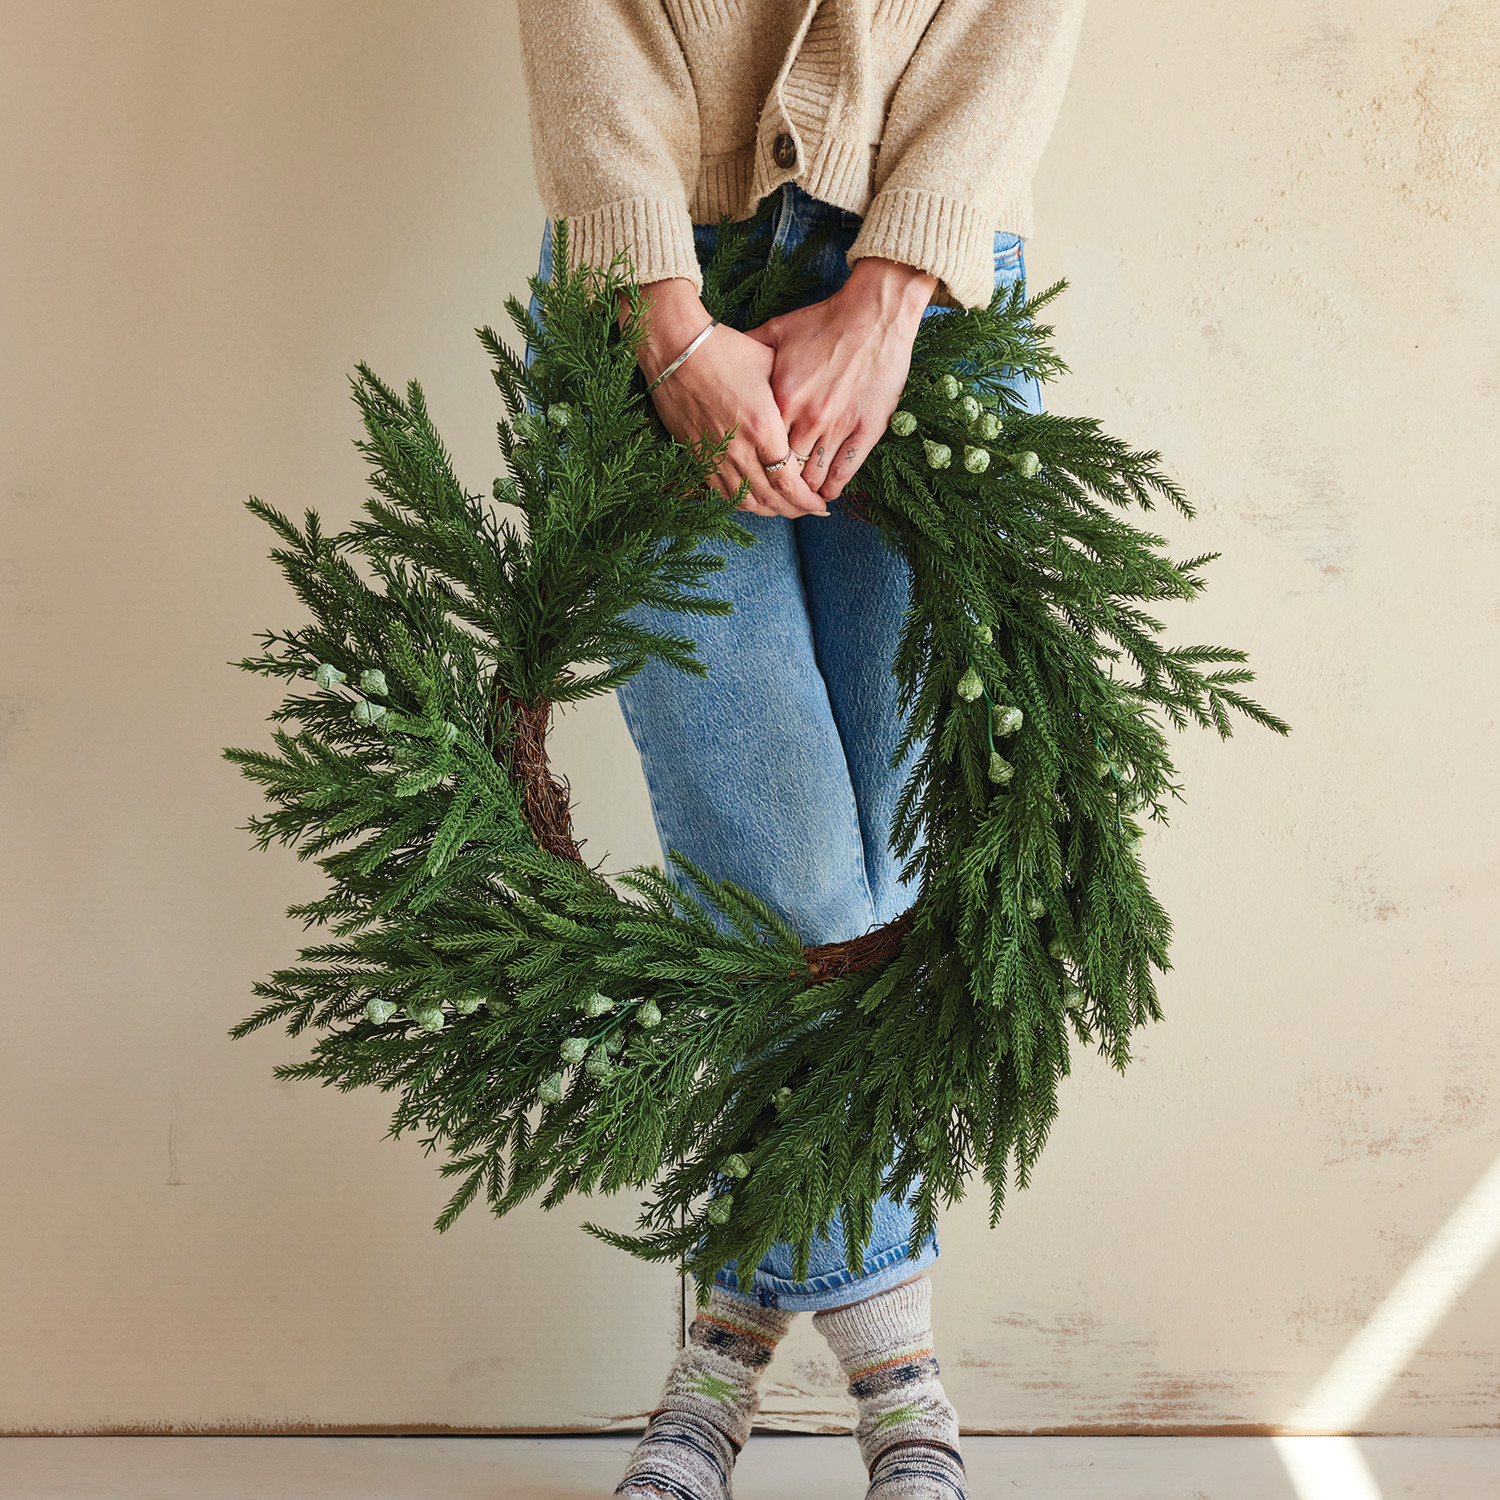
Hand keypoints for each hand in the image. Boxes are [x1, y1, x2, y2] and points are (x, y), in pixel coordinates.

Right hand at [628, 279, 828, 518]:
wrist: (675, 348)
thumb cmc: (726, 350)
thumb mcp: (769, 365)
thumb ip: (790, 396)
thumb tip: (809, 412)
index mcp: (762, 428)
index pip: (791, 483)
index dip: (809, 501)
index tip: (822, 504)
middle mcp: (738, 450)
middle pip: (772, 499)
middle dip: (796, 510)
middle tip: (810, 510)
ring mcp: (714, 457)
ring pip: (747, 503)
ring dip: (770, 511)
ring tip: (786, 508)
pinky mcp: (696, 457)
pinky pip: (721, 494)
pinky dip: (742, 503)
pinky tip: (755, 500)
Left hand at [744, 257, 936, 500]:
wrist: (874, 312)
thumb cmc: (824, 320)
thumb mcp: (777, 331)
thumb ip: (750, 352)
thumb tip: (723, 358)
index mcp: (781, 399)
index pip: (761, 447)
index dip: (756, 465)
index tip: (754, 473)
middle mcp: (807, 417)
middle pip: (784, 470)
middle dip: (779, 486)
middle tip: (776, 495)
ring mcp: (839, 424)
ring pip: (814, 477)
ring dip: (806, 493)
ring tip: (800, 499)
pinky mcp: (867, 428)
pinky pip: (845, 470)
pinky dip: (833, 487)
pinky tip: (827, 493)